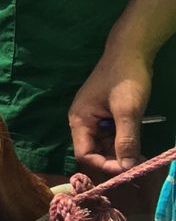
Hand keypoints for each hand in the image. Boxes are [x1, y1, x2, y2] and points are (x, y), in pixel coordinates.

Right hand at [68, 45, 153, 178]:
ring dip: (120, 152)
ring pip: (104, 144)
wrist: (130, 51)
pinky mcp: (105, 114)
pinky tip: (137, 144)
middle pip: (93, 151)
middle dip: (114, 160)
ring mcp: (94, 117)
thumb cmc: (125, 78)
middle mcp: (83, 121)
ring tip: (141, 157)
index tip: (128, 169)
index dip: (105, 165)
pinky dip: (123, 142)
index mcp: (80, 120)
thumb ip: (126, 140)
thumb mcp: (128, 110)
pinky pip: (110, 135)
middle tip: (139, 165)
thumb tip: (128, 168)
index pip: (85, 154)